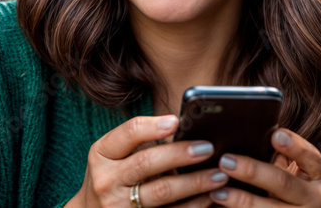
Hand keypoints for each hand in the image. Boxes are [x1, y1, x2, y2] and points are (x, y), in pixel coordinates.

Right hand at [65, 115, 228, 207]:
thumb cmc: (112, 178)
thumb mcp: (113, 157)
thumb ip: (138, 143)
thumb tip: (185, 128)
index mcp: (101, 154)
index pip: (128, 134)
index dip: (154, 126)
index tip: (178, 121)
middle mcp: (106, 180)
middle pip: (147, 162)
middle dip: (180, 154)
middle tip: (208, 148)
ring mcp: (118, 205)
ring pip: (162, 191)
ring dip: (195, 182)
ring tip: (219, 174)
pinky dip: (194, 205)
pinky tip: (210, 197)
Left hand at [209, 129, 320, 206]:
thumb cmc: (296, 187)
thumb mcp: (298, 171)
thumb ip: (281, 156)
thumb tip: (246, 132)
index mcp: (319, 175)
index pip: (310, 156)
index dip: (294, 146)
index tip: (275, 135)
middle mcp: (316, 198)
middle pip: (282, 183)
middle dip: (252, 172)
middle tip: (225, 162)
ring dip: (241, 201)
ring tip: (217, 193)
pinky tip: (220, 207)